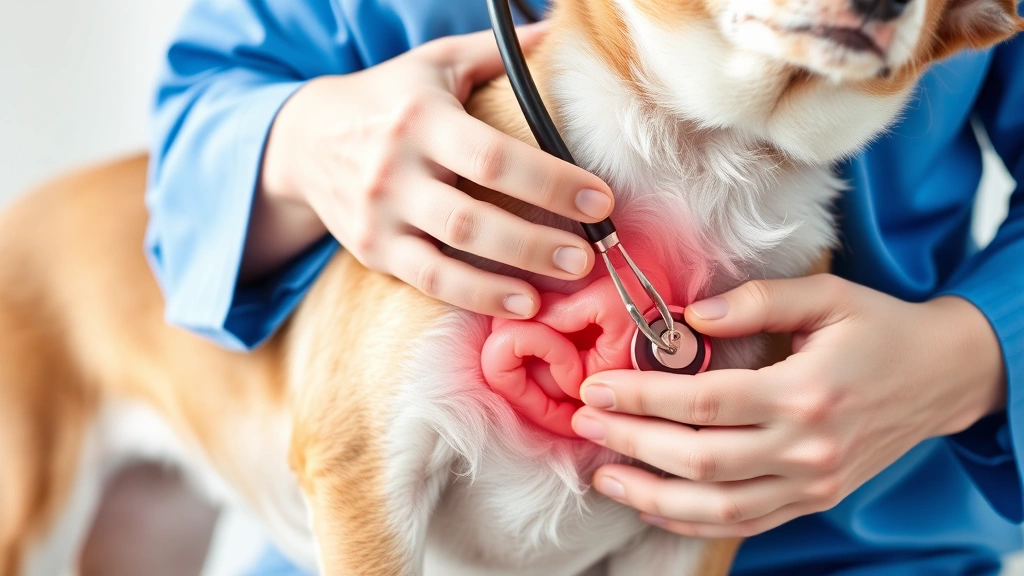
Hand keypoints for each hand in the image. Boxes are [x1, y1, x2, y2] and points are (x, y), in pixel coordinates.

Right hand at [251, 24, 614, 317]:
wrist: (304, 141)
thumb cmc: (388, 99)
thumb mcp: (435, 64)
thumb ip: (497, 53)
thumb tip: (562, 31)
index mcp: (421, 118)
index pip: (492, 156)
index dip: (549, 182)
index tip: (599, 199)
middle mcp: (396, 169)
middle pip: (472, 216)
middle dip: (536, 240)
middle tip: (589, 254)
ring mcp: (380, 215)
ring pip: (449, 256)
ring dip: (511, 276)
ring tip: (563, 280)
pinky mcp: (372, 250)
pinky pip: (429, 281)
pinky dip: (476, 296)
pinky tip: (519, 302)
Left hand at [571, 274, 1005, 537]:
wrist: (942, 376)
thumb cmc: (879, 328)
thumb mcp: (826, 295)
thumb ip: (756, 300)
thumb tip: (687, 316)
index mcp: (806, 391)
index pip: (704, 401)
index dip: (642, 396)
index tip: (596, 385)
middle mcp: (806, 447)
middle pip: (698, 458)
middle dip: (630, 441)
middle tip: (584, 421)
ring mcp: (810, 482)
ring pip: (715, 505)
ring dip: (650, 494)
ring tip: (603, 474)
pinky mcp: (812, 499)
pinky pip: (744, 523)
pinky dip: (692, 521)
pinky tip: (652, 505)